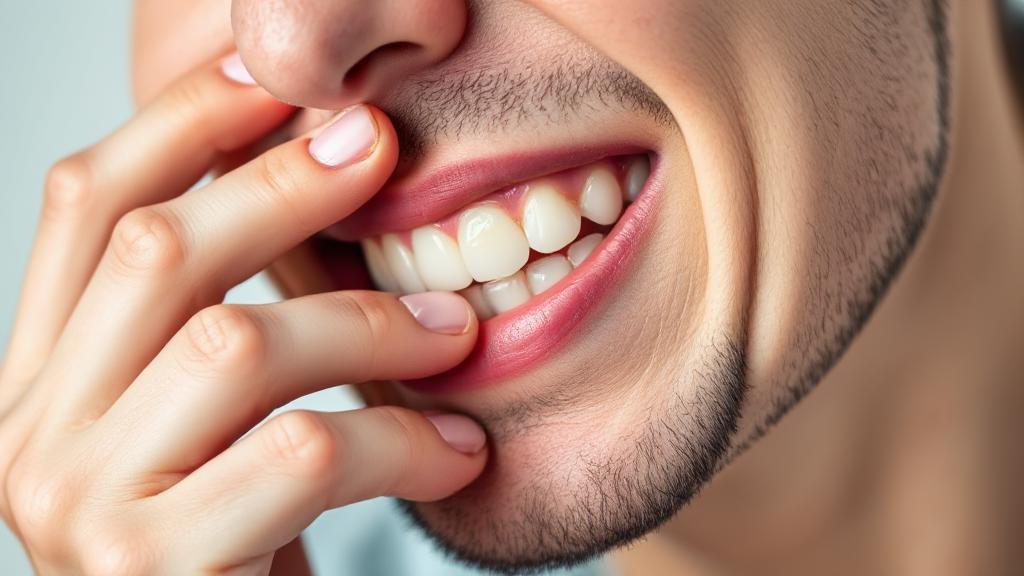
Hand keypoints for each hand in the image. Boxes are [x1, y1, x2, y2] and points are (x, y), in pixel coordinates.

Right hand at [0, 55, 486, 574]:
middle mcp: (31, 434)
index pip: (88, 205)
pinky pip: (302, 452)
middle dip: (285, 186)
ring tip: (459, 331)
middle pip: (159, 249)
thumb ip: (212, 325)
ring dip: (371, 324)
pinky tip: (456, 449)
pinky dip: (401, 438)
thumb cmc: (233, 548)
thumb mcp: (202, 426)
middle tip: (383, 149)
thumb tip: (313, 175)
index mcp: (38, 380)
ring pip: (237, 343)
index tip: (279, 83)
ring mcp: (80, 504)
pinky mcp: (155, 568)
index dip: (182, 122)